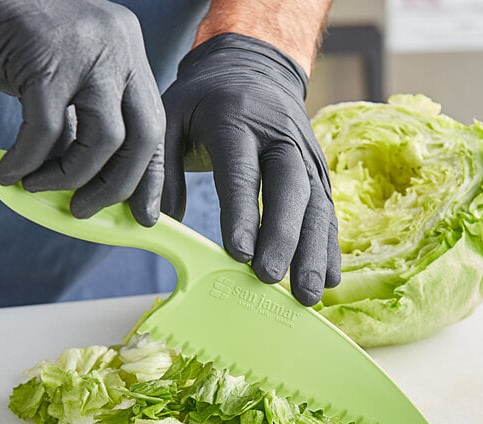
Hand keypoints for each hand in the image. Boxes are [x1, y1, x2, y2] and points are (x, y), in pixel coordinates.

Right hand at [0, 0, 164, 223]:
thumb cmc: (7, 41)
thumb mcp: (60, 87)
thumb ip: (79, 128)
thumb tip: (90, 188)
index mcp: (128, 54)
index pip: (155, 125)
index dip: (152, 177)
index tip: (145, 215)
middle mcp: (119, 47)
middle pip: (144, 136)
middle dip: (117, 187)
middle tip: (85, 211)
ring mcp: (87, 49)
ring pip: (104, 140)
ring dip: (70, 178)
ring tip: (39, 189)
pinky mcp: (45, 57)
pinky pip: (46, 131)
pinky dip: (28, 162)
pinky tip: (11, 174)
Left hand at [161, 33, 339, 304]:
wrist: (254, 69)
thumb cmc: (204, 100)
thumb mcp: (168, 116)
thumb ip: (159, 167)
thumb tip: (154, 220)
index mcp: (238, 120)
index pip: (243, 171)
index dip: (243, 213)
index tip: (240, 255)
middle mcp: (281, 137)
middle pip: (291, 189)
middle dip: (283, 237)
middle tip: (269, 279)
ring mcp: (306, 155)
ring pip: (317, 206)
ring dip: (313, 253)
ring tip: (307, 296)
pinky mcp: (318, 171)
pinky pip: (328, 211)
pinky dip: (329, 247)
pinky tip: (328, 279)